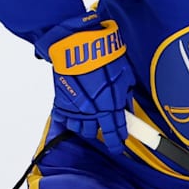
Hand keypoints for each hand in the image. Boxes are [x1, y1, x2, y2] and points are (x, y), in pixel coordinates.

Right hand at [48, 16, 132, 153]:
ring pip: (80, 128)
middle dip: (101, 131)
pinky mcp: (60, 101)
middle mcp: (92, 111)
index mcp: (111, 106)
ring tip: (90, 116)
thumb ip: (126, 95)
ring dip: (86, 125)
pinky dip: (70, 118)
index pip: (115, 132)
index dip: (117, 141)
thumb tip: (128, 107)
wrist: (78, 43)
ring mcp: (75, 108)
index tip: (118, 146)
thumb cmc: (103, 55)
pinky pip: (64, 119)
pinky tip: (75, 112)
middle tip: (104, 124)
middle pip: (95, 133)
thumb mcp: (124, 75)